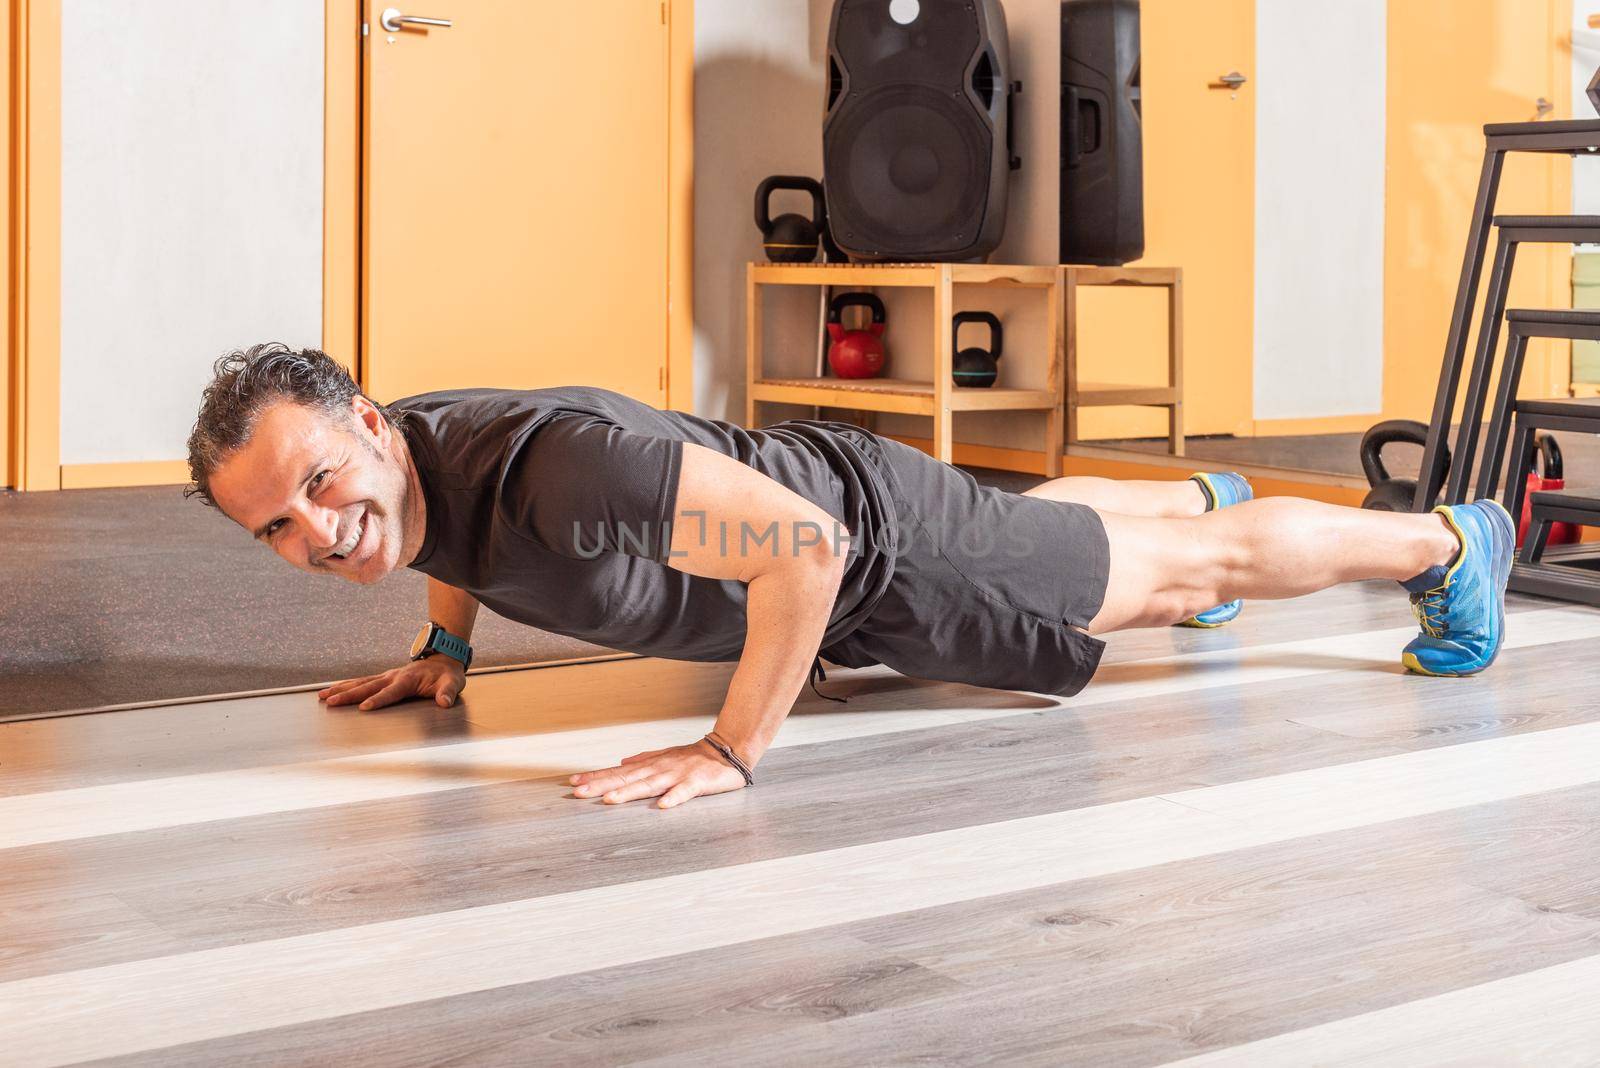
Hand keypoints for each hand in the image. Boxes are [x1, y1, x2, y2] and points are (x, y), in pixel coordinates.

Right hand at [318, 656, 465, 709]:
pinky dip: (346, 686)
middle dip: (348, 695)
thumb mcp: (453, 683)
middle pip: (368, 687)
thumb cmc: (447, 674)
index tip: (364, 708)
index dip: (378, 700)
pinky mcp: (383, 678)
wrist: (443, 659)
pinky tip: (332, 691)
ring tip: (322, 697)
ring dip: (341, 690)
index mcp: (408, 680)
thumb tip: (444, 702)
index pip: (391, 692)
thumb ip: (448, 693)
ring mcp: (386, 676)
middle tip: (331, 702)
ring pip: (360, 683)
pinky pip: (361, 682)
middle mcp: (393, 676)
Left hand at [570, 740, 748, 808]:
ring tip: (610, 800)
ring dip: (629, 792)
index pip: (618, 772)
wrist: (727, 750)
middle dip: (602, 785)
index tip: (573, 782)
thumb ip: (643, 760)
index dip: (596, 777)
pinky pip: (684, 792)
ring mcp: (677, 776)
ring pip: (650, 785)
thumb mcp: (665, 756)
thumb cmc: (695, 757)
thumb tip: (621, 762)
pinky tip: (662, 806)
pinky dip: (673, 798)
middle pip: (627, 778)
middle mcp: (660, 769)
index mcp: (651, 766)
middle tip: (579, 792)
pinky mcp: (697, 783)